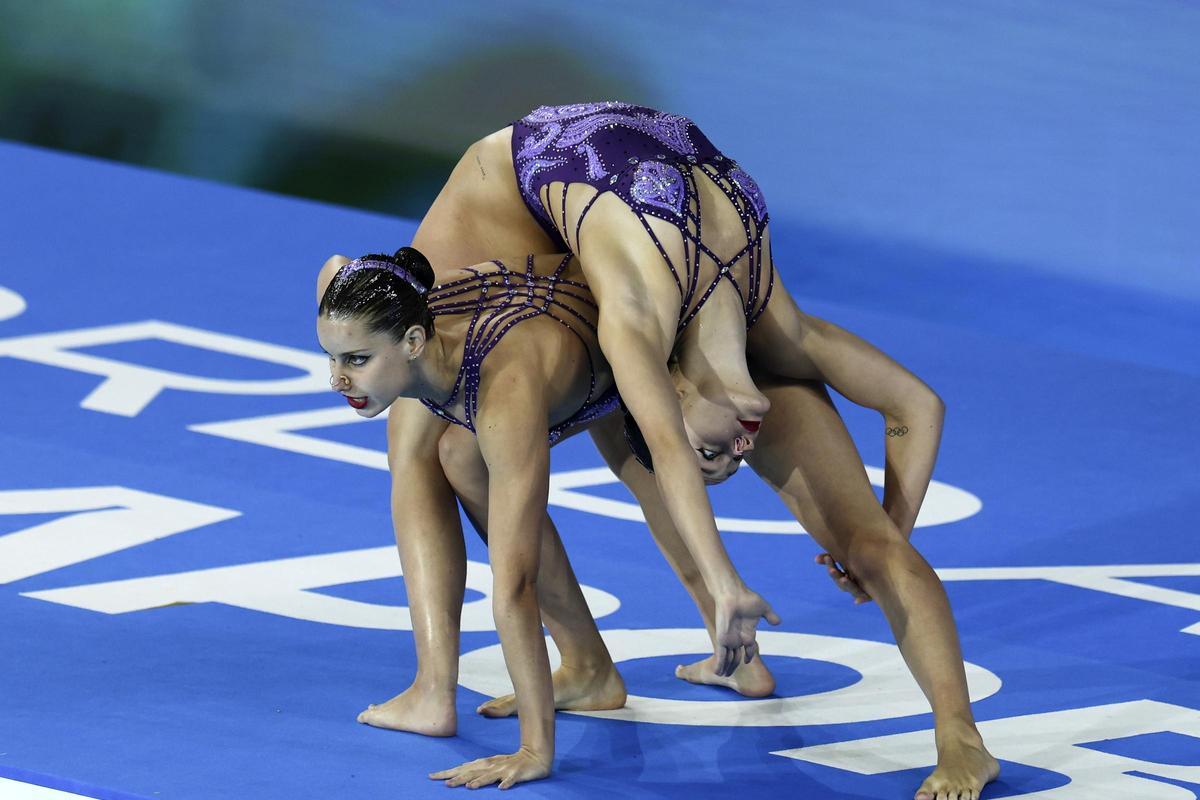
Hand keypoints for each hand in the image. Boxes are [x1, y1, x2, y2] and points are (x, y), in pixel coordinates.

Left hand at [429, 747, 550, 789]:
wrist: (535, 756)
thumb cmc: (511, 763)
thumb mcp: (492, 766)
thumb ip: (477, 771)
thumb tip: (460, 776)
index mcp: (484, 763)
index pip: (462, 768)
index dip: (448, 772)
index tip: (432, 776)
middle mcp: (492, 765)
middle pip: (472, 772)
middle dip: (459, 778)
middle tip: (444, 784)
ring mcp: (505, 769)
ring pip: (490, 776)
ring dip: (480, 781)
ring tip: (469, 787)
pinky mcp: (517, 773)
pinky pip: (512, 779)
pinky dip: (507, 783)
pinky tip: (501, 788)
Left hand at [712, 585, 780, 676]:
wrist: (732, 595)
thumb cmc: (747, 598)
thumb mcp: (763, 608)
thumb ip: (770, 616)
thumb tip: (778, 622)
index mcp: (748, 631)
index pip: (749, 648)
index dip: (749, 655)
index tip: (747, 661)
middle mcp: (738, 637)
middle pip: (736, 655)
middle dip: (734, 665)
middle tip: (732, 675)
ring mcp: (730, 639)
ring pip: (728, 658)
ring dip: (726, 668)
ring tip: (724, 676)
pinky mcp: (722, 639)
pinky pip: (721, 656)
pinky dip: (720, 665)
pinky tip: (718, 673)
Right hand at [816, 553, 871, 603]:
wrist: (884, 575)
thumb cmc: (862, 565)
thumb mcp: (848, 561)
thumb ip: (833, 559)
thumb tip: (815, 559)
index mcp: (846, 577)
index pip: (835, 573)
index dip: (831, 566)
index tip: (826, 557)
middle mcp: (853, 585)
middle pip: (841, 583)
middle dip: (836, 576)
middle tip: (831, 569)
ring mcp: (861, 590)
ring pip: (852, 590)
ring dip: (847, 585)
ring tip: (843, 579)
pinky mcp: (871, 594)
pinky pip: (866, 597)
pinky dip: (861, 600)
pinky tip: (856, 602)